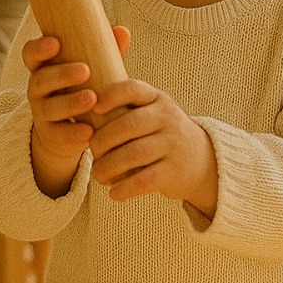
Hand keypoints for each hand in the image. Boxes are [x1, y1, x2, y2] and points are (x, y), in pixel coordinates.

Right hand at [25, 26, 131, 197]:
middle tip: (85, 70)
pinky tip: (89, 132)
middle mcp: (38, 89)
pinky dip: (73, 133)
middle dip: (62, 74)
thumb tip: (122, 31)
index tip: (55, 42)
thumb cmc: (83, 88)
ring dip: (70, 103)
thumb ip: (104, 51)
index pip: (31, 54)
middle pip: (41, 79)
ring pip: (50, 108)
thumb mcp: (91, 70)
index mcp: (44, 67)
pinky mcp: (50, 135)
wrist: (70, 130)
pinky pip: (58, 135)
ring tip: (92, 99)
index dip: (39, 48)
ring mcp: (42, 113)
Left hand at [89, 79, 218, 216]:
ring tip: (98, 175)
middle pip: (128, 125)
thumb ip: (125, 107)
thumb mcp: (152, 112)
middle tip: (92, 152)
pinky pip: (145, 179)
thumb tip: (80, 109)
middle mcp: (167, 118)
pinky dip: (126, 188)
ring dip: (109, 167)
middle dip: (103, 140)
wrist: (202, 159)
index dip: (111, 96)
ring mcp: (173, 145)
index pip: (133, 89)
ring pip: (134, 154)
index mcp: (157, 99)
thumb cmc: (162, 133)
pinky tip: (113, 193)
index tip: (94, 108)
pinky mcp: (174, 171)